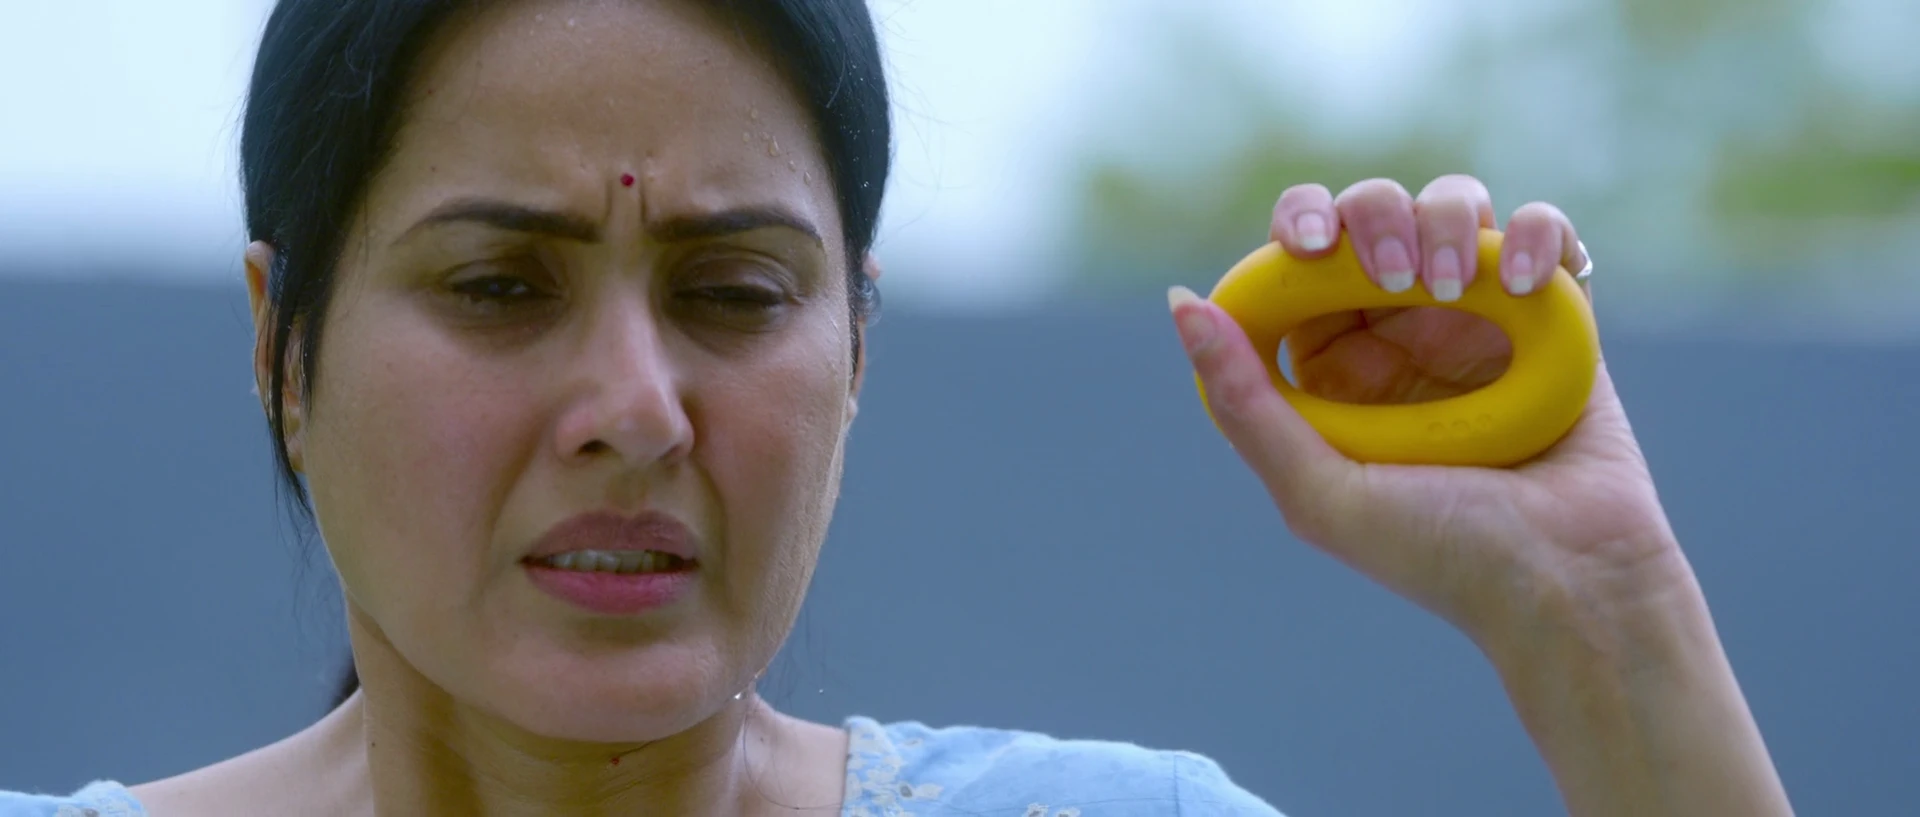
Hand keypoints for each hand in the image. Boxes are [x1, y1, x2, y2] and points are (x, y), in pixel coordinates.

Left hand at [1167, 175, 1685, 651]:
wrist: (1573, 585)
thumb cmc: (1442, 555)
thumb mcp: (1319, 492)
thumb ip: (1243, 402)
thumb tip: (1181, 302)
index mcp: (1336, 369)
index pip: (1296, 264)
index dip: (1295, 230)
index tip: (1305, 246)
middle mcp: (1402, 335)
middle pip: (1368, 216)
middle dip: (1369, 216)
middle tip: (1388, 268)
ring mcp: (1481, 318)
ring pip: (1451, 205)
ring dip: (1445, 220)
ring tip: (1453, 287)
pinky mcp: (1556, 314)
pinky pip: (1545, 232)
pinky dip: (1536, 235)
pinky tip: (1526, 285)